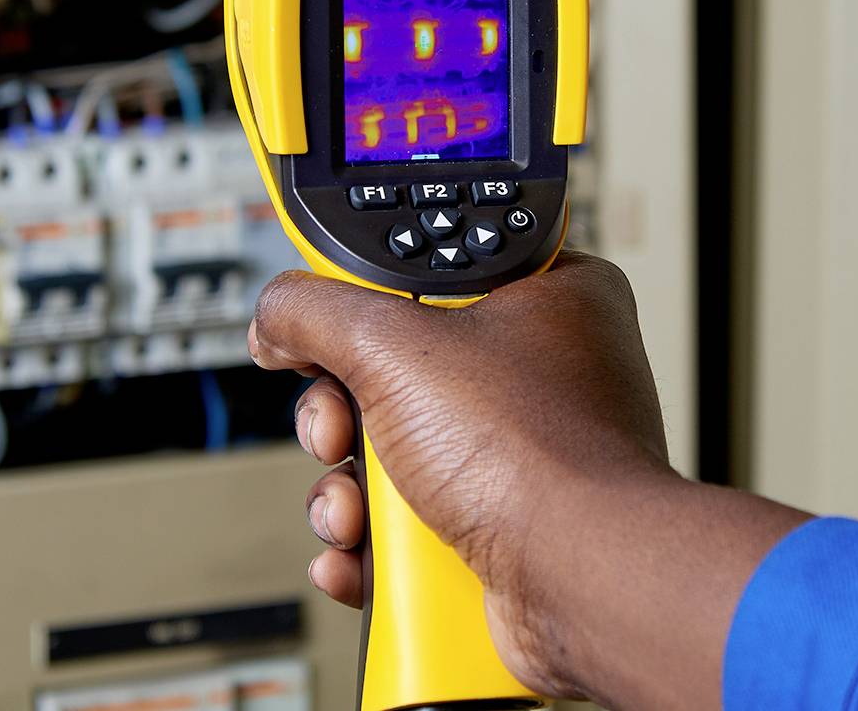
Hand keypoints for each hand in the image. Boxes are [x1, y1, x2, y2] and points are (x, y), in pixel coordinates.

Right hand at [250, 251, 675, 695]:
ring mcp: (524, 454)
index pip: (427, 272)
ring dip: (347, 491)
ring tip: (353, 510)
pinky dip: (374, 543)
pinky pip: (412, 521)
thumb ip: (317, 311)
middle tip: (340, 431)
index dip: (365, 305)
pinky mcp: (505, 524)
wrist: (580, 584)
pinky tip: (360, 552)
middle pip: (393, 372)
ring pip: (395, 454)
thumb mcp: (394, 345)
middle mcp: (542, 372)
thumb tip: (277, 315)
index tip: (326, 331)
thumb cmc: (536, 456)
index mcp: (546, 296)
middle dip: (342, 417)